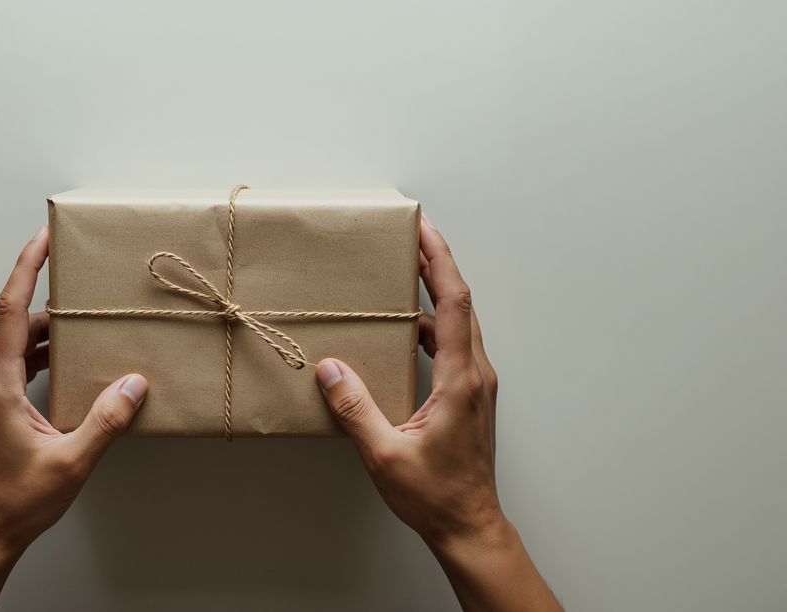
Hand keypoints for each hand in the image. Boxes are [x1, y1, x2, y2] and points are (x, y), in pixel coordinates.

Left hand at [0, 226, 148, 611]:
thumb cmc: (18, 500)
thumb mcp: (71, 462)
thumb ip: (105, 421)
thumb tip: (133, 384)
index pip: (11, 310)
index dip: (27, 268)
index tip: (43, 239)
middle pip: (13, 316)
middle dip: (42, 285)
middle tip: (75, 267)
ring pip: (16, 338)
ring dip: (48, 323)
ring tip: (83, 316)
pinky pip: (17, 359)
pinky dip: (42, 347)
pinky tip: (69, 357)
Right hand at [315, 215, 560, 610]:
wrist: (470, 526)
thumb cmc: (434, 496)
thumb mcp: (384, 454)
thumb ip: (355, 409)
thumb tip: (331, 367)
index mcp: (460, 380)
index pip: (453, 303)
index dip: (439, 260)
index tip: (423, 229)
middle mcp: (475, 374)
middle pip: (460, 302)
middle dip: (437, 263)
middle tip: (412, 234)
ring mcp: (476, 384)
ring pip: (458, 323)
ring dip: (434, 292)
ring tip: (405, 270)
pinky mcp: (470, 396)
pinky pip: (453, 345)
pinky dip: (431, 324)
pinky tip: (405, 327)